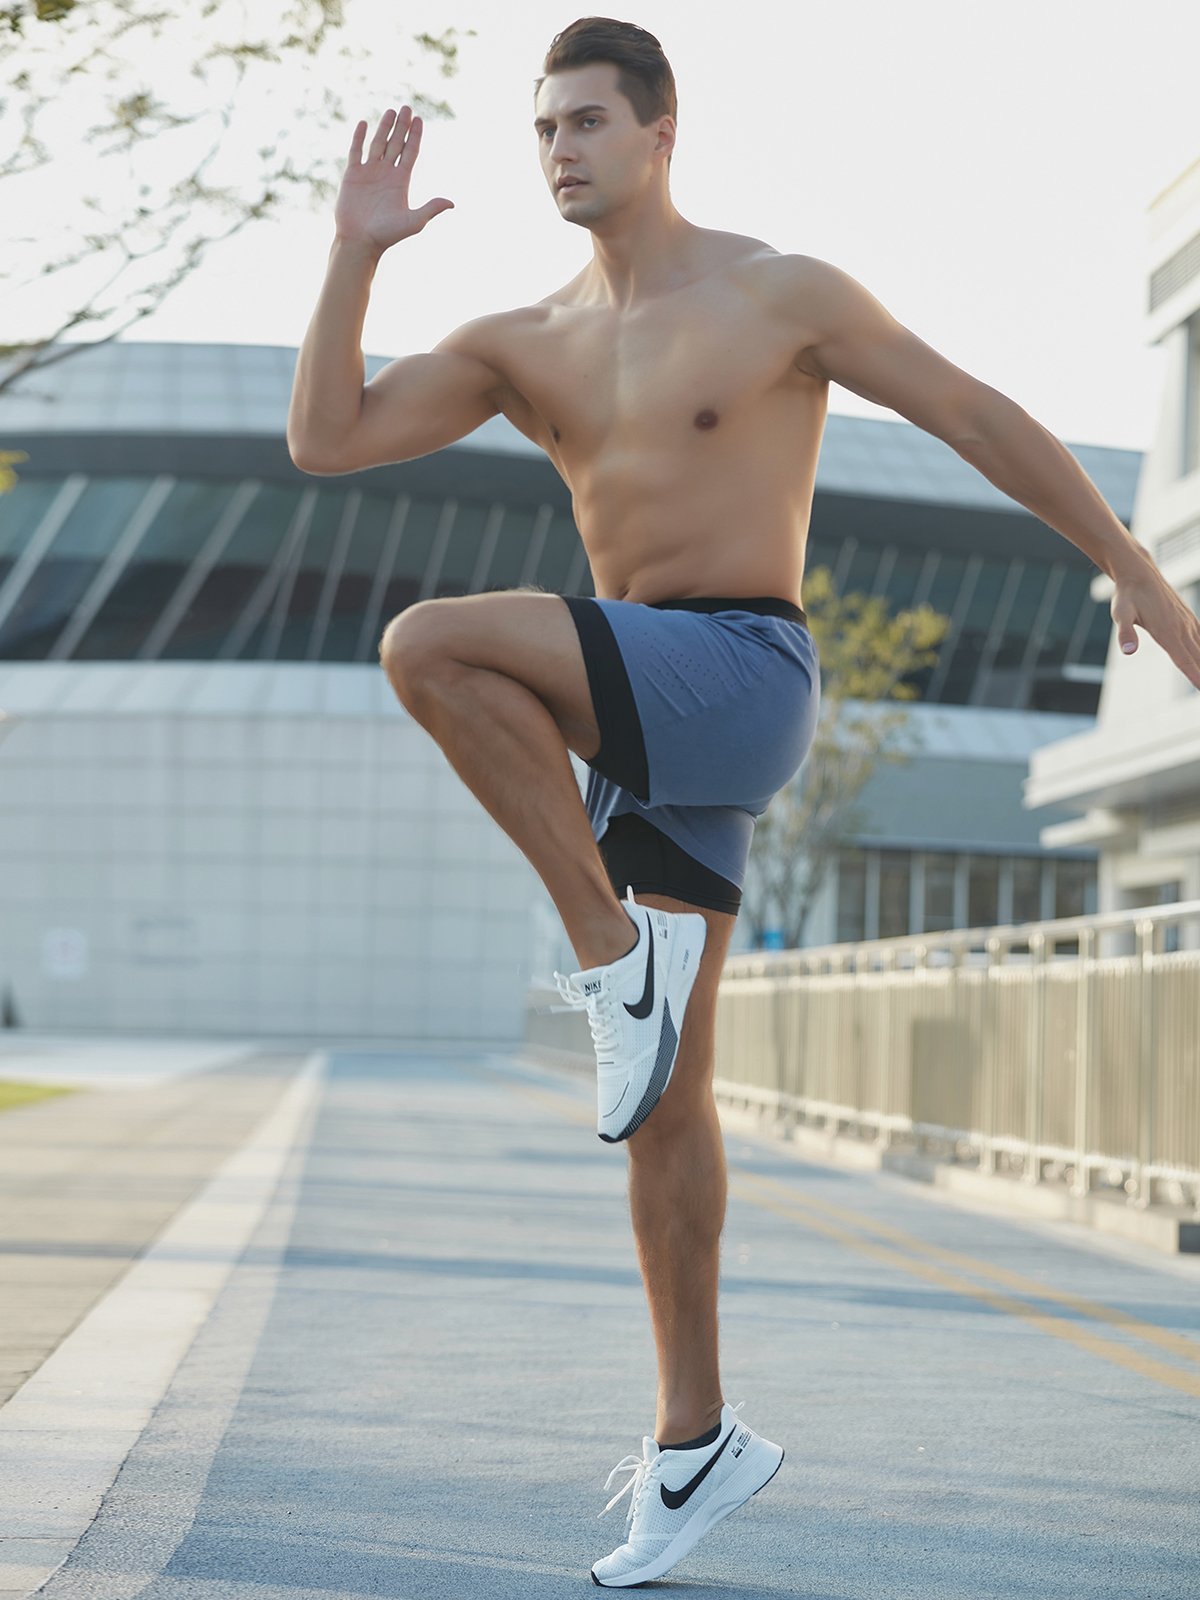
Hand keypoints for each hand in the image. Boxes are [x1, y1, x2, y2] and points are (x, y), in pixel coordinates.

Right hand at [334, 106, 453, 253]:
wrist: (360, 242)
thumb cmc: (387, 235)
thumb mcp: (414, 221)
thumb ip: (431, 209)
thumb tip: (452, 203)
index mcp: (401, 181)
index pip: (410, 152)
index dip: (415, 136)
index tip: (419, 119)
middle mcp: (386, 173)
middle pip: (396, 144)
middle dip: (402, 126)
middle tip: (407, 107)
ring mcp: (369, 172)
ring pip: (378, 144)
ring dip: (384, 128)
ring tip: (391, 111)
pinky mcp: (352, 175)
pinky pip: (356, 152)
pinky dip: (358, 137)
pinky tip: (363, 123)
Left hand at [1111, 548, 1199, 689]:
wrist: (1139, 573)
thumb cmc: (1127, 596)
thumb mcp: (1120, 614)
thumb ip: (1124, 633)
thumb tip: (1127, 651)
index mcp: (1167, 632)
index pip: (1184, 660)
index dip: (1195, 676)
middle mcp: (1181, 628)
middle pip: (1197, 657)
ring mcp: (1187, 622)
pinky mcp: (1187, 618)